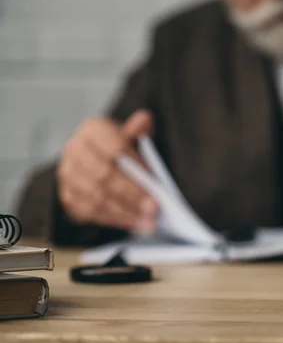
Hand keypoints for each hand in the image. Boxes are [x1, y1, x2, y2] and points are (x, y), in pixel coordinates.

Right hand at [57, 109, 156, 231]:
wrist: (94, 160)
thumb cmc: (119, 146)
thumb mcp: (131, 134)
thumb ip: (139, 129)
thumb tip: (145, 119)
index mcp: (92, 129)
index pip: (114, 146)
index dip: (135, 164)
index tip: (153, 179)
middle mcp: (74, 150)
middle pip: (104, 175)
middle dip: (131, 193)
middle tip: (154, 207)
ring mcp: (68, 175)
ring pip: (97, 196)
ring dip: (126, 211)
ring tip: (149, 220)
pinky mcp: (68, 196)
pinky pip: (91, 212)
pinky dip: (115, 219)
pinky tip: (135, 223)